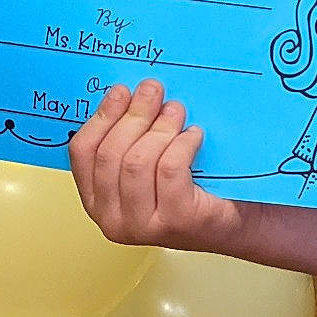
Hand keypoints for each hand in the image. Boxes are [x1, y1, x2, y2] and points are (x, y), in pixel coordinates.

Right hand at [68, 80, 237, 251]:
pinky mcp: (175, 221)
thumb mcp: (151, 164)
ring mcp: (142, 225)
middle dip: (133, 115)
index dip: (101, 117)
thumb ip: (132, 139)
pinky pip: (169, 170)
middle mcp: (113, 219)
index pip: (82, 153)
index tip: (121, 91)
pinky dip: (182, 144)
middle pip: (110, 154)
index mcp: (97, 202)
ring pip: (138, 162)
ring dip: (159, 128)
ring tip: (176, 111)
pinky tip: (194, 135)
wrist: (234, 222)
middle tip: (153, 90)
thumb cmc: (191, 190)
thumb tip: (131, 94)